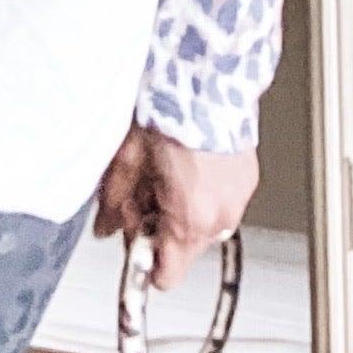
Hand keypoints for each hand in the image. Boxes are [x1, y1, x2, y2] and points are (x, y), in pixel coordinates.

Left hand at [93, 120, 256, 289]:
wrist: (207, 77)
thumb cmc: (171, 110)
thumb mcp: (129, 157)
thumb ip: (114, 201)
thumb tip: (104, 225)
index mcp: (189, 219)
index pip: (166, 275)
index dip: (144, 258)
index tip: (132, 239)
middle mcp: (220, 217)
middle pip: (183, 249)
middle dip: (159, 226)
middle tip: (144, 191)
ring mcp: (238, 198)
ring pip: (202, 225)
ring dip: (183, 208)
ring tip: (168, 172)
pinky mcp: (248, 179)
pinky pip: (221, 201)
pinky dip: (205, 190)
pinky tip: (190, 162)